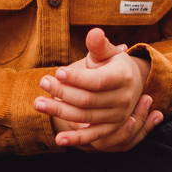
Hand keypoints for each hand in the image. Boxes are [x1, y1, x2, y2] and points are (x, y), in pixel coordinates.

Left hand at [33, 28, 161, 151]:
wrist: (132, 84)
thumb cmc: (113, 64)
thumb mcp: (108, 52)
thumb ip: (99, 45)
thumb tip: (94, 32)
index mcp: (123, 77)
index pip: (98, 81)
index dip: (77, 78)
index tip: (58, 71)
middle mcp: (123, 99)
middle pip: (88, 99)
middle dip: (63, 92)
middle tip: (43, 82)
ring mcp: (118, 116)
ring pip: (85, 116)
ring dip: (60, 111)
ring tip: (39, 103)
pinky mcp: (111, 129)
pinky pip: (93, 136)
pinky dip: (76, 139)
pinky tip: (59, 139)